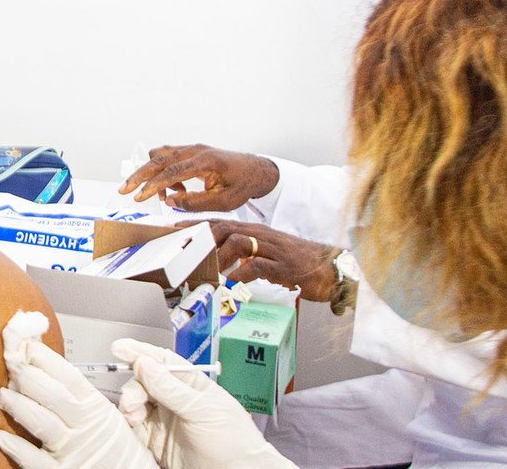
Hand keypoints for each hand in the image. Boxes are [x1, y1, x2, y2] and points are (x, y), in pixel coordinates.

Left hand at [0, 313, 156, 468]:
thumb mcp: (105, 416)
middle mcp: (85, 428)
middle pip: (54, 395)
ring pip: (42, 422)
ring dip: (18, 405)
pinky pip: (35, 460)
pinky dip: (17, 447)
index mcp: (97, 409)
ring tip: (2, 395)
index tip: (27, 345)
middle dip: (28, 376)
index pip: (70, 377)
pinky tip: (1, 436)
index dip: (46, 359)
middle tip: (11, 365)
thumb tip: (45, 367)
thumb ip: (80, 396)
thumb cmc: (115, 449)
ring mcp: (73, 451)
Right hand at [112, 339, 294, 468]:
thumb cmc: (234, 441)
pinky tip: (131, 424)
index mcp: (191, 385)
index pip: (163, 362)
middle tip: (132, 400)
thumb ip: (171, 388)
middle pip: (144, 382)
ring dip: (130, 405)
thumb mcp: (203, 410)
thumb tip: (146, 365)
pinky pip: (134, 427)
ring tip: (133, 415)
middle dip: (134, 387)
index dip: (141, 352)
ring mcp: (165, 420)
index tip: (120, 348)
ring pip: (137, 403)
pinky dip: (127, 424)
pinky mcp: (156, 441)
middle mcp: (176, 400)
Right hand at [118, 144, 278, 212]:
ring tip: (162, 196)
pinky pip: (167, 158)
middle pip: (158, 159)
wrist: (255, 170)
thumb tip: (170, 202)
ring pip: (159, 156)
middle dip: (139, 175)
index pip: (172, 172)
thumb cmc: (242, 185)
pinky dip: (163, 173)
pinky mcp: (189, 151)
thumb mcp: (223, 202)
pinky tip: (175, 189)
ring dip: (153, 175)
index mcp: (206, 161)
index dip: (153, 185)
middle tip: (124, 190)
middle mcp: (196, 150)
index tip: (139, 196)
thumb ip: (196, 203)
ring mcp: (192, 148)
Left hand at [192, 219, 338, 302]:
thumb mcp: (268, 254)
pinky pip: (257, 265)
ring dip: (219, 256)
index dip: (197, 225)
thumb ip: (246, 255)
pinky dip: (240, 274)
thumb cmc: (297, 262)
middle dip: (201, 238)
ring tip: (207, 270)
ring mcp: (272, 249)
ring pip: (238, 242)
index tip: (176, 230)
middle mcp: (261, 235)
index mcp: (256, 232)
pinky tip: (232, 282)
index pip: (221, 223)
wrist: (331, 267)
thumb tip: (222, 265)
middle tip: (184, 250)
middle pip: (225, 228)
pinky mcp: (282, 265)